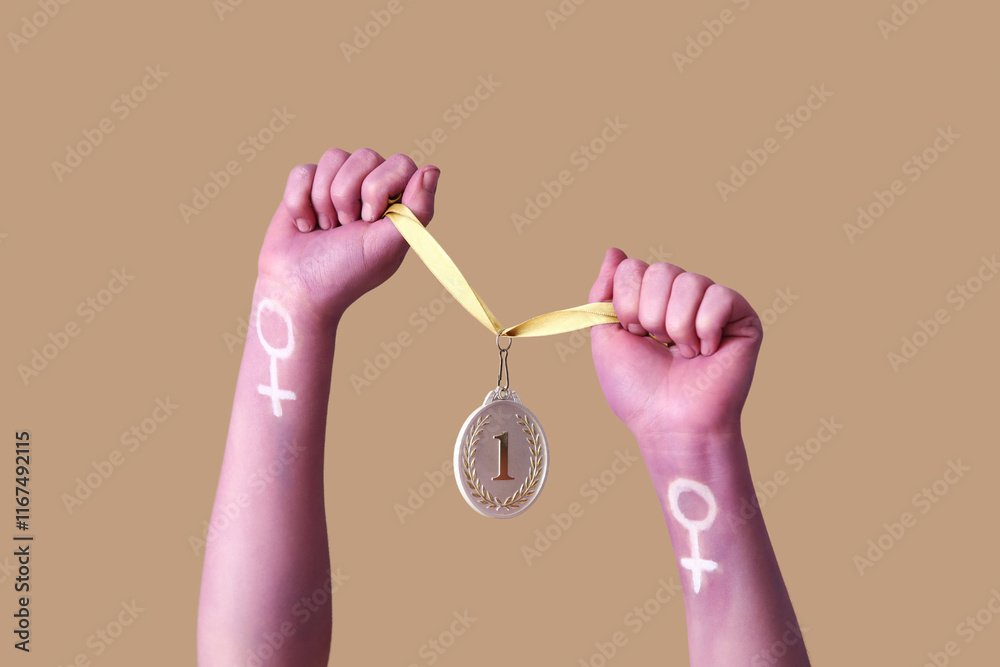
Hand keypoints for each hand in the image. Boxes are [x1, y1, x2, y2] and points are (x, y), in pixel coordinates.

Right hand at [257, 148, 438, 321]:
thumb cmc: (347, 271)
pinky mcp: (306, 185)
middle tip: (346, 227)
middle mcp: (370, 187)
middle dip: (349, 195)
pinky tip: (306, 226)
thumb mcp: (389, 245)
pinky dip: (300, 203)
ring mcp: (338, 184)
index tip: (370, 220)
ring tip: (327, 228)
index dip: (381, 187)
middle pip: (366, 155)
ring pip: (334, 157)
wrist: (297, 288)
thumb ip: (417, 209)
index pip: (401, 164)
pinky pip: (304, 171)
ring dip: (324, 200)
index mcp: (397, 202)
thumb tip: (432, 169)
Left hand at [589, 249, 762, 442]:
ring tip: (683, 353)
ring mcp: (713, 307)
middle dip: (650, 315)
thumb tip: (614, 251)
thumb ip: (605, 293)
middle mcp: (682, 299)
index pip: (634, 268)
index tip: (633, 333)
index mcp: (651, 301)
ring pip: (689, 281)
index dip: (626, 303)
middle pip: (660, 270)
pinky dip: (705, 328)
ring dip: (677, 326)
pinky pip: (719, 296)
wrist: (671, 424)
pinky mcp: (742, 318)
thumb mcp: (606, 337)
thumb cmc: (639, 390)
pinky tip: (707, 351)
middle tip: (659, 346)